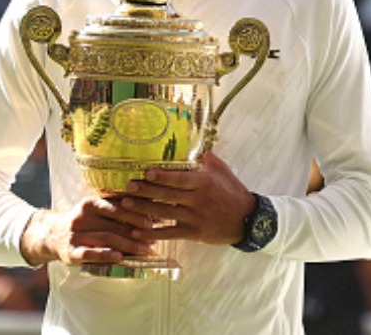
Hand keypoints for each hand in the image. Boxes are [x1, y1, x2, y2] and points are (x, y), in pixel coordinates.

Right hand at [19, 196, 154, 267]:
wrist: (51, 236)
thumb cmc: (84, 223)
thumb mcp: (95, 210)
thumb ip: (117, 209)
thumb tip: (150, 211)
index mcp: (89, 204)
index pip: (116, 207)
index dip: (136, 214)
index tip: (154, 220)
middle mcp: (81, 218)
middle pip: (114, 224)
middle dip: (136, 232)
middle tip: (153, 238)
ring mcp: (75, 235)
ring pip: (105, 238)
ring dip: (128, 245)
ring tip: (145, 249)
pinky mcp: (70, 252)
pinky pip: (89, 253)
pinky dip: (105, 255)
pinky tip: (119, 257)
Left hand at [121, 151, 255, 245]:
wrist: (245, 220)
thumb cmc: (232, 191)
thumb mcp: (222, 170)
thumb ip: (205, 156)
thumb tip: (191, 137)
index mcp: (204, 182)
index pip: (180, 178)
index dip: (162, 176)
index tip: (145, 172)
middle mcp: (198, 200)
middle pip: (168, 195)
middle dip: (146, 191)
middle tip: (128, 186)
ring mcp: (195, 217)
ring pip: (165, 213)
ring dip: (143, 209)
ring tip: (125, 204)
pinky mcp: (193, 233)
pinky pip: (169, 233)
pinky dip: (152, 233)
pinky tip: (136, 232)